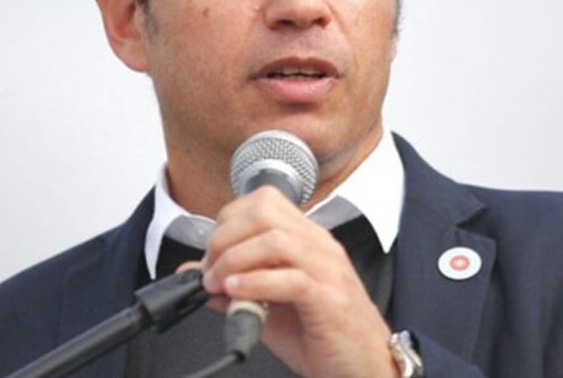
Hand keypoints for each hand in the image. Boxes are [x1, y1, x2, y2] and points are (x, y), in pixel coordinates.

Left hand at [200, 186, 396, 377]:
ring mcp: (328, 270)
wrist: (365, 366)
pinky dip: (256, 282)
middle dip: (225, 238)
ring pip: (275, 239)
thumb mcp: (271, 307)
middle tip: (211, 270)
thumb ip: (237, 286)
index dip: (228, 222)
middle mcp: (319, 246)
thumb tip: (196, 275)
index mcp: (307, 239)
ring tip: (219, 285)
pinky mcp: (330, 300)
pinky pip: (290, 279)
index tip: (212, 254)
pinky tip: (237, 294)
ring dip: (235, 260)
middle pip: (264, 212)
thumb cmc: (323, 334)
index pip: (264, 201)